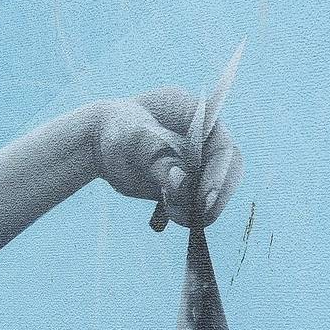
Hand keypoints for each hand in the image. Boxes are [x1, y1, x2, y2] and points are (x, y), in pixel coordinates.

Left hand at [92, 89, 242, 227]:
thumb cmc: (117, 131)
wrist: (101, 142)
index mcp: (196, 114)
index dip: (219, 172)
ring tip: (173, 214)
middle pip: (228, 167)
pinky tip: (171, 216)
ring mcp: (200, 159)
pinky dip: (191, 212)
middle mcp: (206, 137)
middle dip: (217, 194)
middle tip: (200, 216)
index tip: (206, 198)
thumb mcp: (129, 139)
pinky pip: (200, 201)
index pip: (221, 144)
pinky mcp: (190, 180)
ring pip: (217, 187)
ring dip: (202, 208)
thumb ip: (155, 157)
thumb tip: (181, 183)